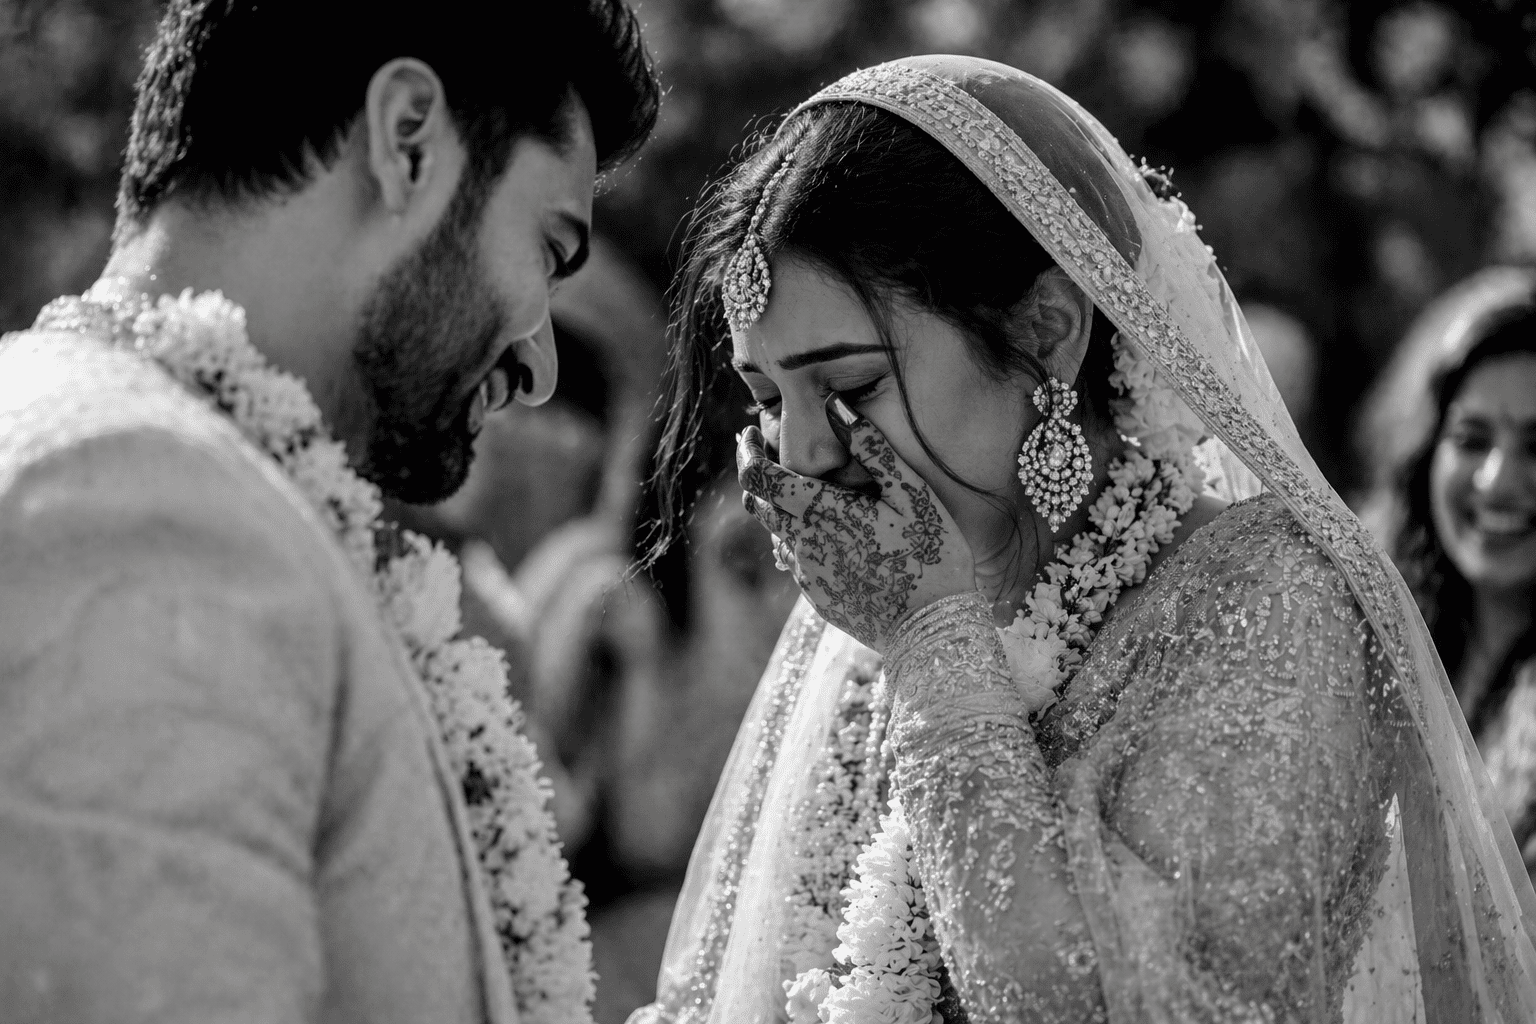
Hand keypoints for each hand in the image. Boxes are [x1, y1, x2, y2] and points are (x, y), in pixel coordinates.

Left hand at [736, 396, 974, 653]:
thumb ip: (873, 449)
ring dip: (779, 508)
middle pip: (759, 505)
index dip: (746, 452)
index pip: (759, 478)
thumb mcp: (912, 495)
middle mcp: (803, 545)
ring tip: (800, 489)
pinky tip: (825, 532)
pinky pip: (795, 560)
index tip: (746, 433)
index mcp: (821, 514)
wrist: (933, 631)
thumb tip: (837, 405)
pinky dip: (798, 537)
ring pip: (776, 533)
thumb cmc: (932, 556)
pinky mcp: (817, 597)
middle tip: (763, 451)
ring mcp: (807, 575)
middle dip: (757, 476)